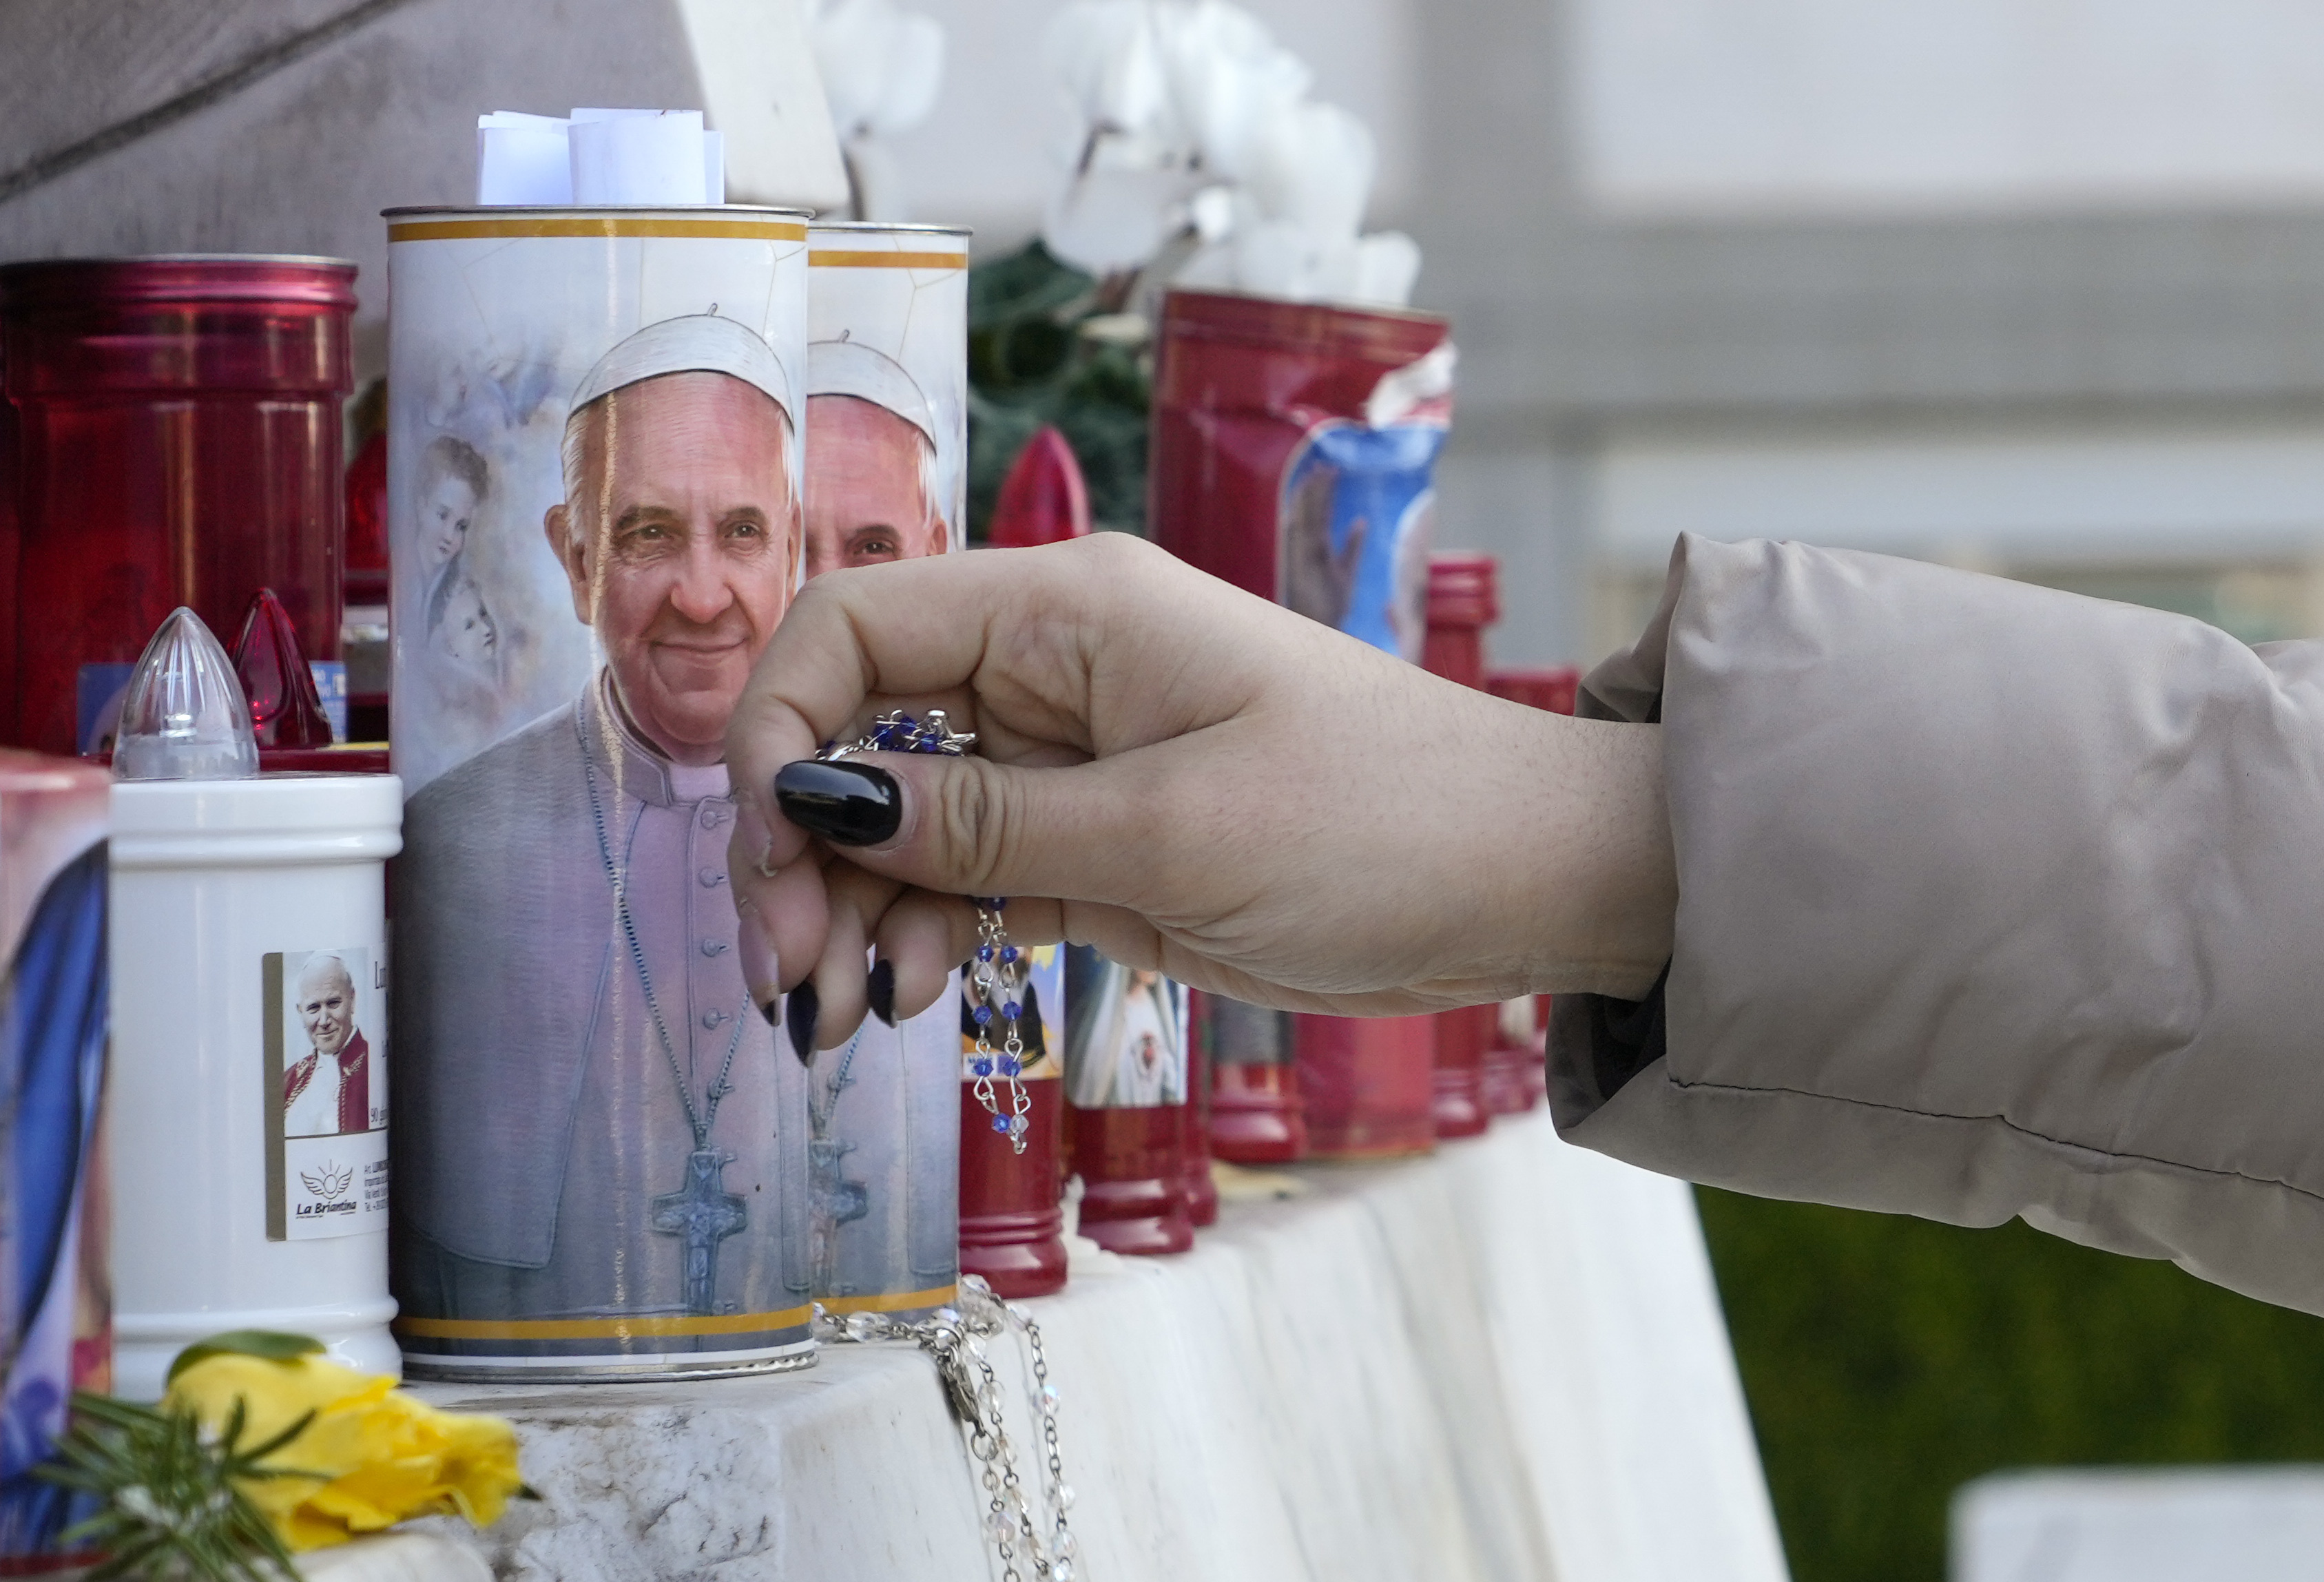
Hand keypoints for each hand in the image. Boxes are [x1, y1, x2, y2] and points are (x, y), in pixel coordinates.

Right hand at [725, 533, 1673, 1051]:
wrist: (1523, 882)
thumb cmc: (1380, 822)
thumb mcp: (1169, 831)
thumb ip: (984, 826)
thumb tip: (816, 803)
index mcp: (1069, 611)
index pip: (858, 624)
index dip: (779, 725)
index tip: (765, 850)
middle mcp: (1053, 673)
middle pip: (860, 732)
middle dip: (800, 848)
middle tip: (786, 974)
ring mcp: (1073, 764)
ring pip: (903, 824)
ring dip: (850, 914)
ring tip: (836, 1019)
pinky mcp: (1100, 848)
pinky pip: (968, 881)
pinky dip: (921, 937)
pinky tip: (904, 1001)